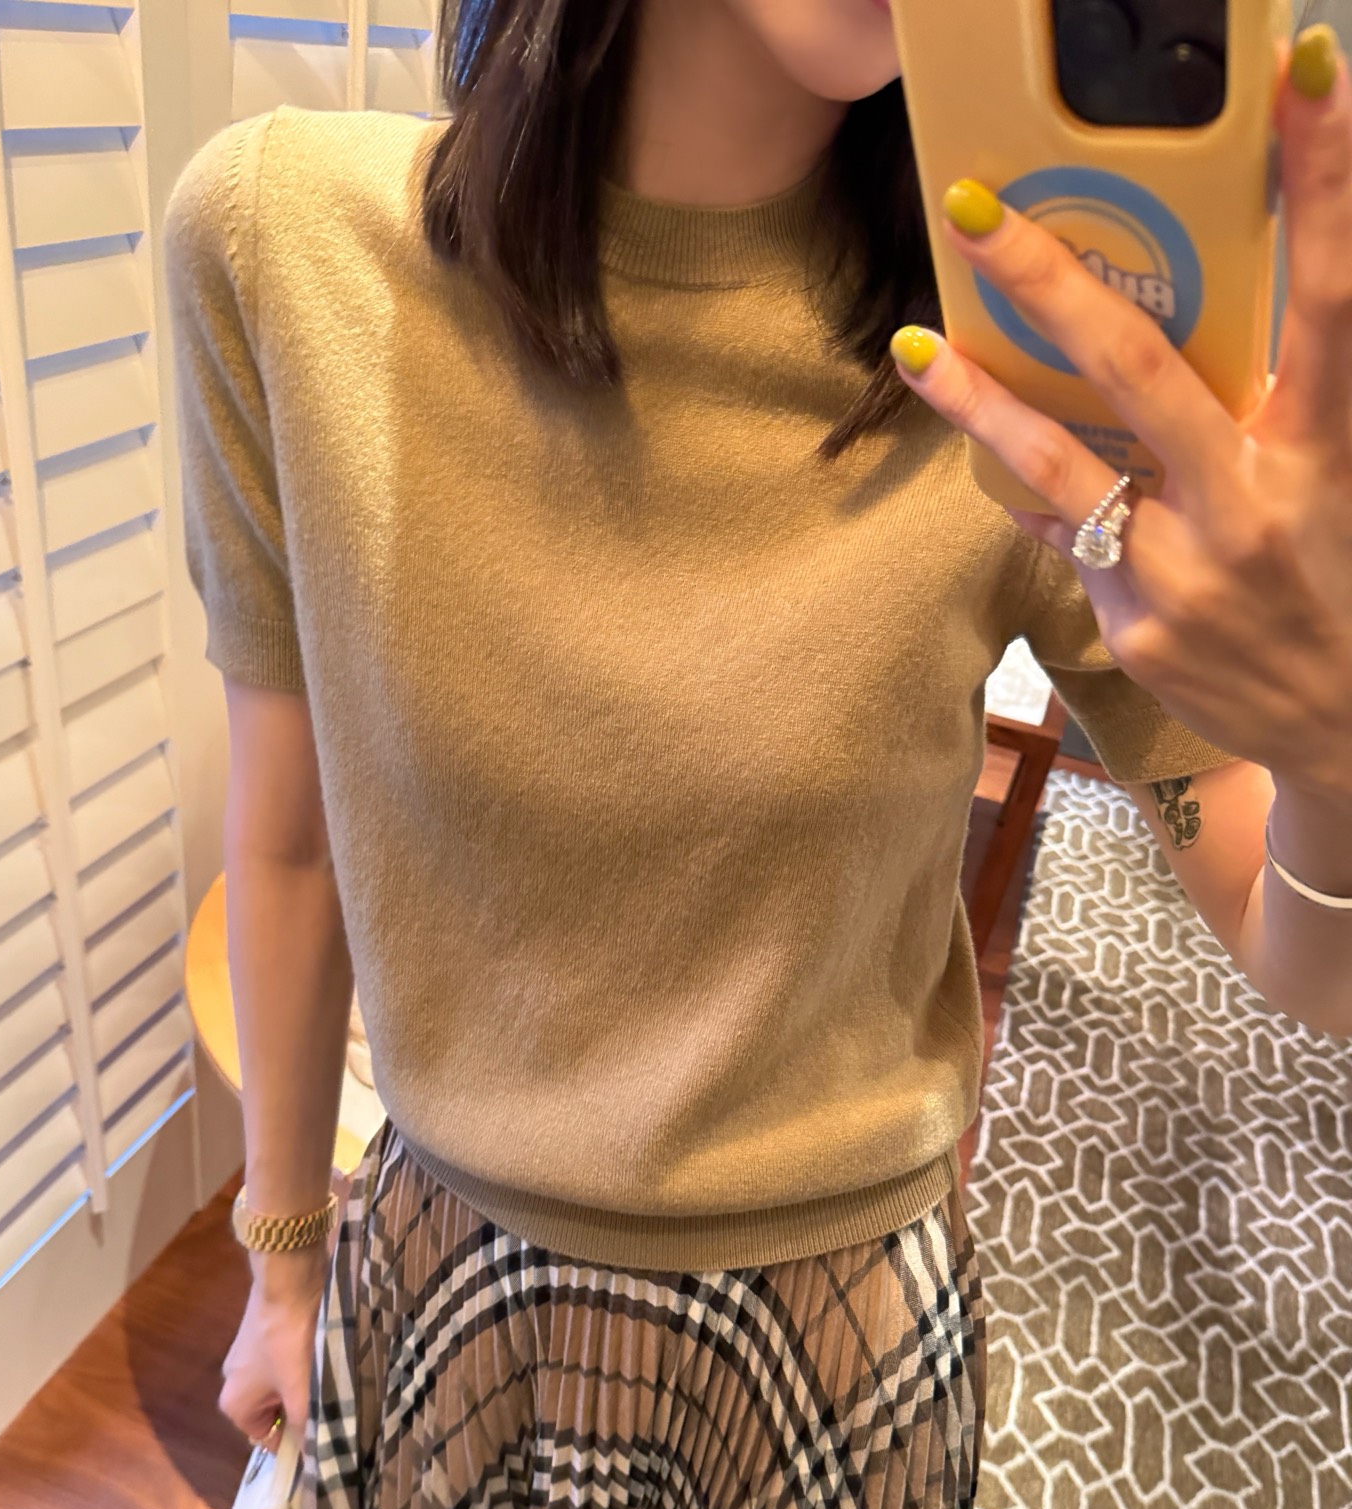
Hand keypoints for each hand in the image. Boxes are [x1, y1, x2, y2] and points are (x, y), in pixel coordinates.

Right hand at [219, 1246, 327, 1444]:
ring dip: (307, 1389)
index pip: (268, 1441)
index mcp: (235, 1405)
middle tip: (336, 1410)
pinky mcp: (263, 1337)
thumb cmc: (290, 1343)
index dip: (298, 1444)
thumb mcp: (303, 1392)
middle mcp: (234, 1384)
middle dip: (304, 1412)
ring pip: (284, 1388)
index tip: (328, 1439)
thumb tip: (316, 1463)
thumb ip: (308, 1429)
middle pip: (276, 1414)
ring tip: (335, 1386)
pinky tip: (326, 1363)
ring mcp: (248, 1358)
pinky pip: (286, 1366)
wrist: (288, 1282)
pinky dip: (304, 1368)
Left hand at [888, 28, 1351, 807]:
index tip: (1305, 69)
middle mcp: (1255, 503)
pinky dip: (1035, 491)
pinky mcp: (1135, 625)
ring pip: (1061, 467)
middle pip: (1143, 373)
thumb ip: (1268, 403)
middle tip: (979, 213)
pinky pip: (1066, 534)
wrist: (1337, 723)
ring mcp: (1187, 572)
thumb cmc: (1328, 574)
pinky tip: (995, 449)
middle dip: (1054, 285)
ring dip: (978, 401)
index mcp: (1323, 447)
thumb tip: (1155, 325)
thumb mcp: (1322, 476)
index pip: (1333, 294)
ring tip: (914, 342)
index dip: (1326, 179)